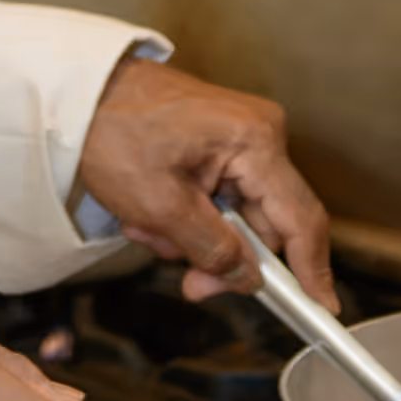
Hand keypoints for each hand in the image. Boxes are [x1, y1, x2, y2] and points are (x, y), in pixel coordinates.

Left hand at [74, 52, 336, 309]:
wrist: (79, 90)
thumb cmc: (111, 130)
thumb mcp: (159, 205)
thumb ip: (212, 249)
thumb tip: (248, 279)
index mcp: (254, 141)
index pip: (301, 219)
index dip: (312, 270)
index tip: (321, 310)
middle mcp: (259, 133)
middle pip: (265, 224)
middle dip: (219, 255)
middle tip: (183, 278)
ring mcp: (240, 135)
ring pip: (236, 216)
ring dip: (193, 236)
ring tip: (145, 225)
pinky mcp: (220, 141)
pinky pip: (219, 197)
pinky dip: (188, 215)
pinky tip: (150, 211)